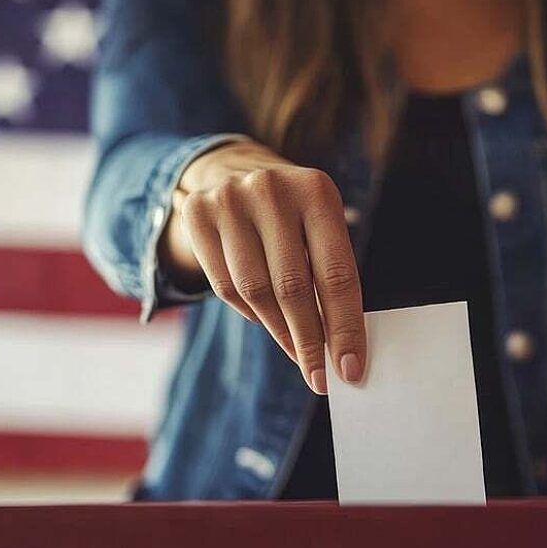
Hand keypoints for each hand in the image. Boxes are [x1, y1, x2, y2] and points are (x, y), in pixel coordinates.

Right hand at [158, 140, 365, 394]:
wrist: (233, 171)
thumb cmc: (293, 217)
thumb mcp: (321, 228)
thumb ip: (331, 276)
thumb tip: (342, 349)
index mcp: (317, 191)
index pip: (337, 274)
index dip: (344, 327)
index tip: (349, 369)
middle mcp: (272, 189)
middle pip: (293, 287)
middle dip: (309, 341)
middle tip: (318, 376)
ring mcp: (229, 199)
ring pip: (255, 291)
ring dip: (279, 331)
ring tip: (297, 351)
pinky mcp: (197, 214)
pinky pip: (224, 286)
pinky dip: (249, 312)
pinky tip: (265, 318)